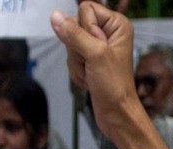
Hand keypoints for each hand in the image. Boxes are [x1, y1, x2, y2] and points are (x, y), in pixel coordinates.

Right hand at [51, 2, 139, 140]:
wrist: (116, 114)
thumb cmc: (114, 86)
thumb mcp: (95, 55)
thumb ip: (74, 34)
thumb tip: (55, 16)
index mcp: (116, 24)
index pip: (86, 8)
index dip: (84, 28)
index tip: (95, 47)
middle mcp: (108, 33)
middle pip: (74, 26)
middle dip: (77, 48)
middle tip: (91, 63)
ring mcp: (98, 47)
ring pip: (70, 43)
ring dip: (76, 63)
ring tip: (91, 74)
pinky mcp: (90, 61)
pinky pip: (71, 57)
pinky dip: (76, 71)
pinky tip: (88, 79)